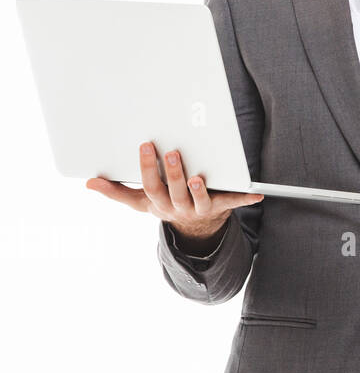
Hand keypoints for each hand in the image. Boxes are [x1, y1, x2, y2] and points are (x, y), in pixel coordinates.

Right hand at [86, 141, 262, 250]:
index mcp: (158, 203)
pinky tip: (259, 194)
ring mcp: (201, 208)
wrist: (194, 227)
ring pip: (199, 200)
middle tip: (173, 153)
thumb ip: (116, 191)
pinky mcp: (222, 207)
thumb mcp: (139, 201)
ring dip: (198, 190)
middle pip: (174, 192)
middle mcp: (178, 207)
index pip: (150, 186)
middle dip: (173, 173)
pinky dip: (246, 198)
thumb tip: (89, 181)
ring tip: (197, 177)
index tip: (146, 145)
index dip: (147, 168)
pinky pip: (234, 202)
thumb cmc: (164, 203)